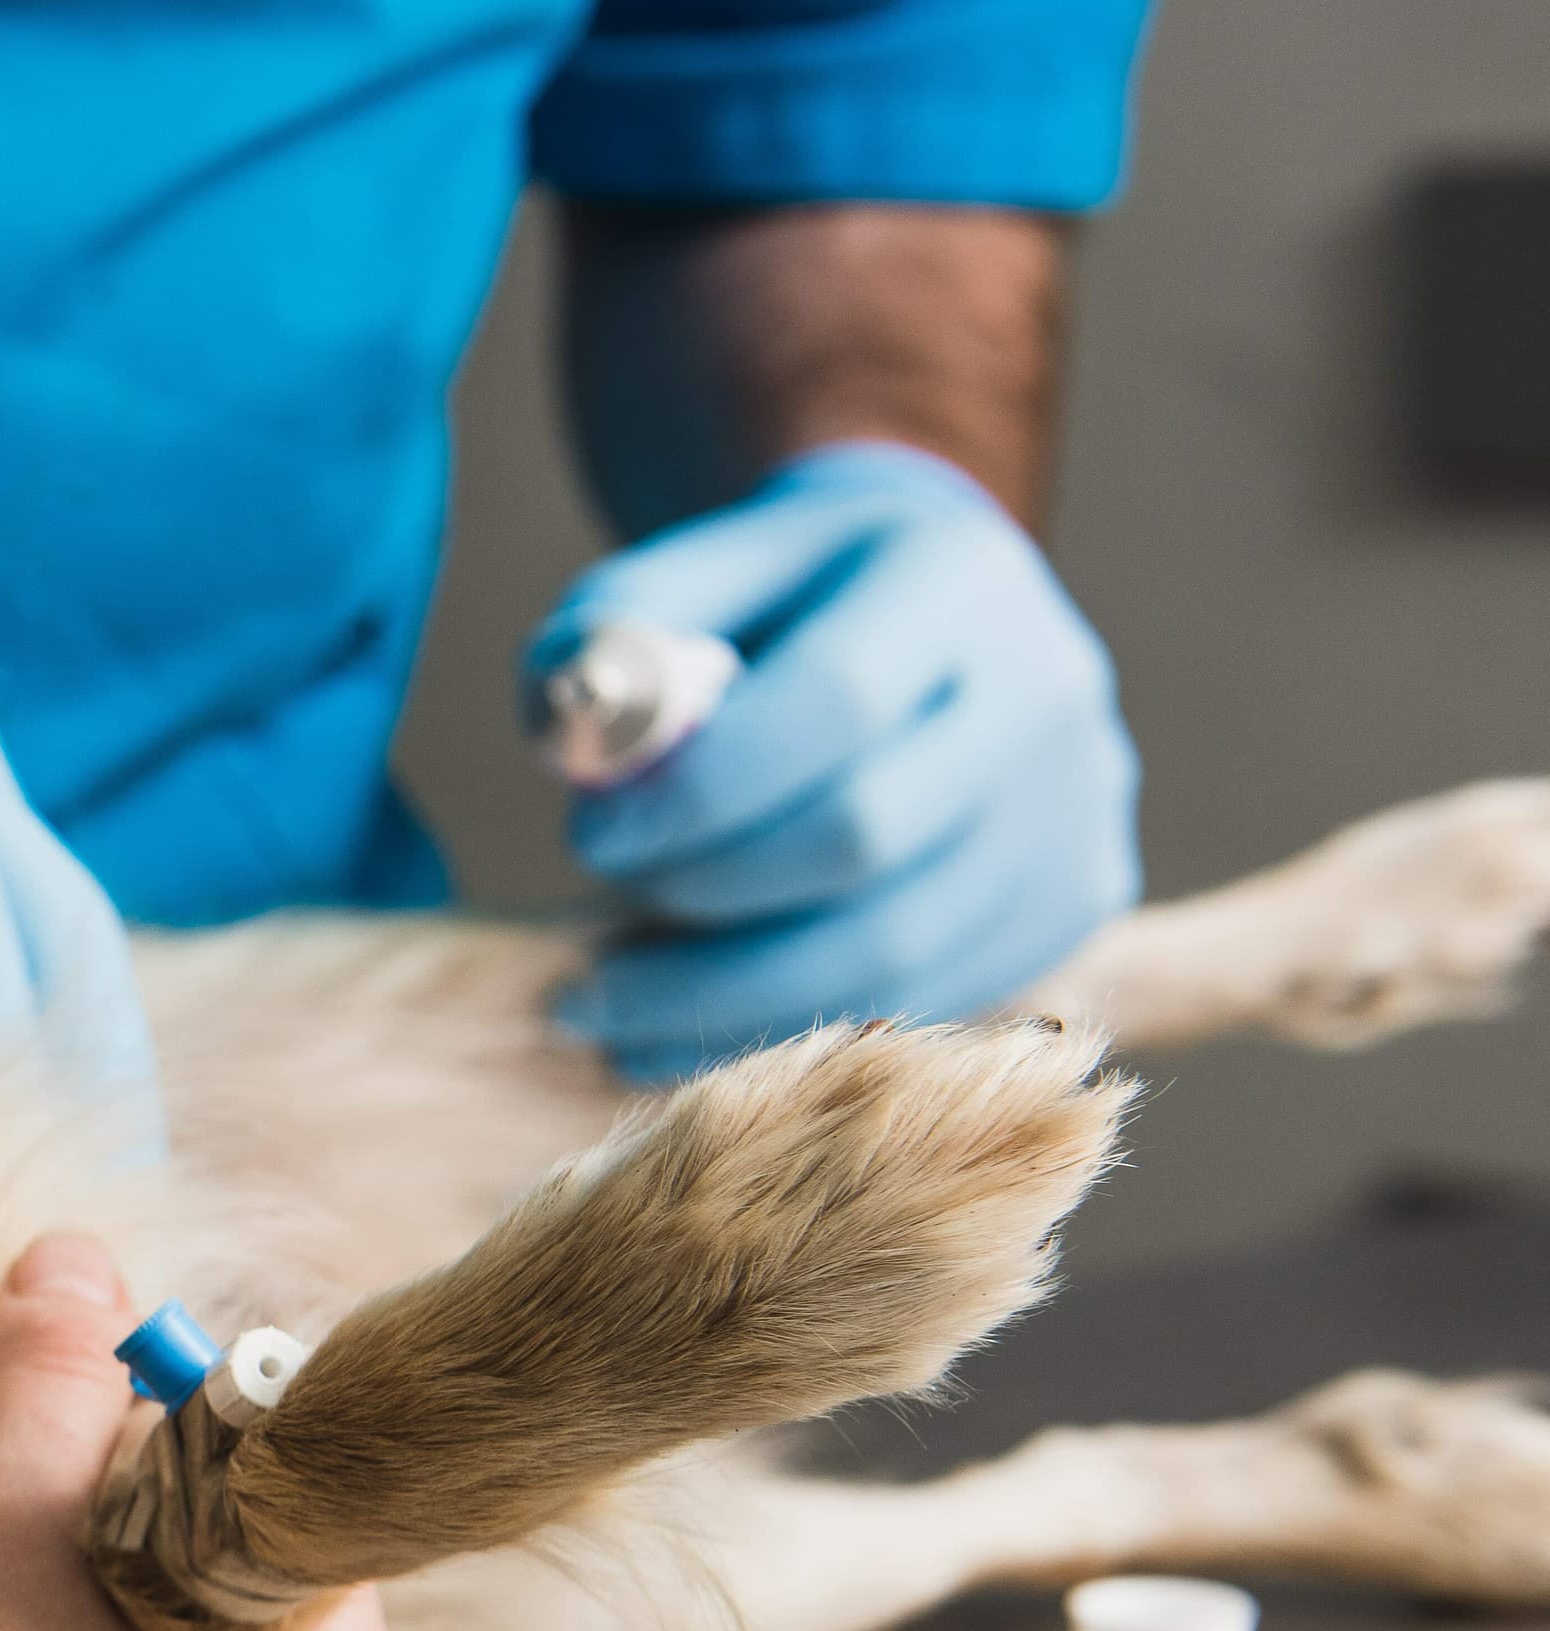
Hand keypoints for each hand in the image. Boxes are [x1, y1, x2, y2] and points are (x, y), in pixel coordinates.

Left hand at [536, 440, 1139, 1082]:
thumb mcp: (691, 578)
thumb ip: (614, 637)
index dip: (697, 790)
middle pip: (863, 838)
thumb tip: (573, 744)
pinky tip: (677, 1035)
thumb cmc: (781, 604)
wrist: (927, 612)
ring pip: (893, 950)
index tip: (589, 836)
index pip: (833, 701)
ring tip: (602, 1010)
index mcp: (953, 576)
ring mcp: (1075, 804)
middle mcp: (1044, 689)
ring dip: (722, 1000)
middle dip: (700, 897)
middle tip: (590, 934)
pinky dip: (789, 1032)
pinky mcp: (1076, 898)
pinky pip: (924, 999)